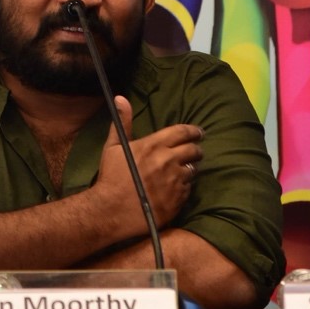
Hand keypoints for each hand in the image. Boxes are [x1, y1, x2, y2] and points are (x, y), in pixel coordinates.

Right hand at [95, 95, 202, 233]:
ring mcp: (175, 181)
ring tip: (184, 170)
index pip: (183, 132)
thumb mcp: (114, 146)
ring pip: (193, 170)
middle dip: (195, 149)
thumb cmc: (111, 176)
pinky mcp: (178, 200)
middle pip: (193, 150)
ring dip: (190, 168)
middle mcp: (169, 161)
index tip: (198, 132)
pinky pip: (189, 189)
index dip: (193, 131)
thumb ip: (122, 121)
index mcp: (154, 145)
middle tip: (193, 151)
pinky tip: (176, 187)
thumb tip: (121, 98)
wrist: (111, 210)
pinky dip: (185, 185)